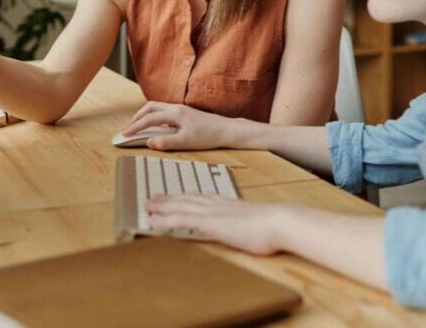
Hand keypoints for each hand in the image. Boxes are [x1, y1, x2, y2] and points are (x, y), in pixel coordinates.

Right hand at [121, 101, 238, 149]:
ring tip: (138, 126)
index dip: (135, 127)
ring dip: (145, 115)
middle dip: (137, 117)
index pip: (149, 118)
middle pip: (150, 107)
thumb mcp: (186, 142)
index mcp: (175, 114)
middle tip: (128, 129)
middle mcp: (176, 108)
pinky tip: (155, 126)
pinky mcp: (185, 113)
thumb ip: (166, 142)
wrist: (226, 130)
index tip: (124, 135)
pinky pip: (164, 111)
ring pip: (157, 107)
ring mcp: (181, 109)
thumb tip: (149, 142)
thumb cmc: (208, 136)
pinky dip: (154, 116)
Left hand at [147, 195, 285, 255]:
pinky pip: (180, 220)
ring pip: (179, 207)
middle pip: (186, 199)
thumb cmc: (273, 226)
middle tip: (152, 198)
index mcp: (227, 203)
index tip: (174, 196)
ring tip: (147, 206)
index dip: (185, 197)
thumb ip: (247, 223)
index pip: (200, 197)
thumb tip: (249, 228)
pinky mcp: (209, 223)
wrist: (278, 222)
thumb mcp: (257, 222)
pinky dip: (164, 220)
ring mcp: (211, 212)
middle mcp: (216, 204)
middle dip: (168, 198)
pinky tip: (153, 221)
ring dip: (161, 206)